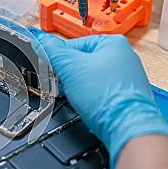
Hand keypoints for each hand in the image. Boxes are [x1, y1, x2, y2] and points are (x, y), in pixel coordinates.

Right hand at [32, 33, 167, 168]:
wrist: (126, 127)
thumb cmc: (107, 98)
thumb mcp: (70, 68)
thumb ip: (52, 51)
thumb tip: (41, 40)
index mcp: (112, 43)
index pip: (72, 44)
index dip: (57, 59)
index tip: (50, 69)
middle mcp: (122, 57)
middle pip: (80, 61)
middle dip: (67, 75)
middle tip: (62, 85)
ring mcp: (123, 78)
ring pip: (88, 78)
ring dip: (76, 87)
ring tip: (76, 96)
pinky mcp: (122, 95)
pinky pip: (97, 91)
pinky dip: (88, 96)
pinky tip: (86, 103)